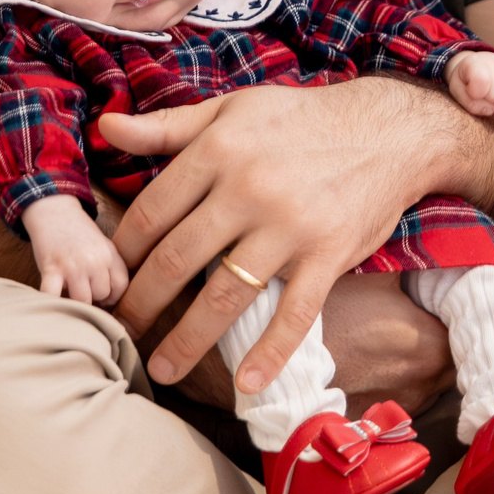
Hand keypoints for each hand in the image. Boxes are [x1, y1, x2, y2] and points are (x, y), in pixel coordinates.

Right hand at [23, 194, 130, 304]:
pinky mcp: (51, 269)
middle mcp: (95, 260)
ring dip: (74, 301)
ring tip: (69, 291)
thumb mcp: (104, 246)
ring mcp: (73, 266)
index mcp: (110, 254)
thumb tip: (113, 301)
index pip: (122, 286)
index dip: (113, 296)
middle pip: (102, 295)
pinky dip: (53, 302)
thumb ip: (112, 268)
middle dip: (93, 297)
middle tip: (82, 289)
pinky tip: (53, 297)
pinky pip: (54, 297)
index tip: (103, 298)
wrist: (54, 213)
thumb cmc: (79, 235)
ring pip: (82, 301)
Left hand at [100, 77, 488, 391]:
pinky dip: (270, 353)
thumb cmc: (298, 120)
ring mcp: (289, 226)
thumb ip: (167, 125)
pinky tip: (246, 384)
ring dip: (187, 341)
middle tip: (119, 333)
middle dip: (141, 305)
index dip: (122, 254)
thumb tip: (106, 127)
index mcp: (217, 150)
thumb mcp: (230, 109)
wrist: (387, 130)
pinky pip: (294, 314)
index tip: (108, 281)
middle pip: (176, 260)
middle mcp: (248, 189)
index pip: (152, 213)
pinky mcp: (328, 255)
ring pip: (224, 296)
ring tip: (161, 369)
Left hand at [447, 50, 493, 119]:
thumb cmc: (466, 81)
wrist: (476, 65)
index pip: (482, 81)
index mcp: (475, 63)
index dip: (477, 95)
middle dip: (490, 104)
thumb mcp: (458, 91)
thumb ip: (469, 103)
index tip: (473, 93)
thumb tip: (490, 110)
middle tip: (485, 100)